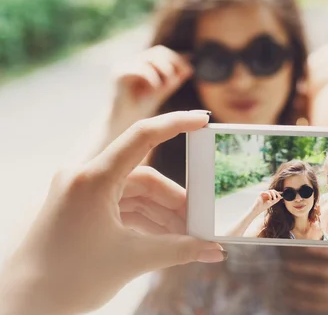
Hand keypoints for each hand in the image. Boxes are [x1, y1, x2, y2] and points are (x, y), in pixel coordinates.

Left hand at [0, 111, 224, 314]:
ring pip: (136, 195)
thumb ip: (179, 251)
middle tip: (202, 221)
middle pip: (145, 178)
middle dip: (175, 201)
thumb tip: (214, 250)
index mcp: (92, 178)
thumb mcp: (132, 260)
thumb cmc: (68, 280)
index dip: (176, 124)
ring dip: (163, 215)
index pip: (141, 137)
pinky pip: (124, 207)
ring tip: (189, 238)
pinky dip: (146, 221)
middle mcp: (85, 178)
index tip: (203, 120)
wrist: (24, 306)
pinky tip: (168, 239)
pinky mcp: (83, 209)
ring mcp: (83, 194)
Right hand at [107, 45, 192, 138]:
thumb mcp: (163, 88)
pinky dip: (152, 77)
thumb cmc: (142, 106)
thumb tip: (189, 67)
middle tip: (175, 81)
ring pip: (151, 58)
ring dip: (164, 71)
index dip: (177, 60)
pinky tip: (155, 88)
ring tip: (167, 86)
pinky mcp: (119, 74)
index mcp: (142, 61)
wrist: (124, 122)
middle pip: (158, 51)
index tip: (188, 71)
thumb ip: (174, 77)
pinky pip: (140, 69)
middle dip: (172, 64)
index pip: (162, 52)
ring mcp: (124, 65)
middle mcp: (132, 60)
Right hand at [253, 190, 281, 213]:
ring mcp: (264, 193)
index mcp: (269, 195)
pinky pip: (267, 192)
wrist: (258, 209)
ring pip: (270, 191)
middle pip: (273, 190)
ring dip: (273, 195)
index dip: (278, 192)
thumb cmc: (264, 206)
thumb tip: (281, 197)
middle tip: (279, 196)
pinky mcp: (261, 193)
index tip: (283, 193)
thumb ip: (276, 200)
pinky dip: (269, 195)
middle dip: (277, 193)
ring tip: (274, 199)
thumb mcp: (272, 203)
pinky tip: (270, 199)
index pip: (274, 193)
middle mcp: (267, 194)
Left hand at [280, 248, 327, 314]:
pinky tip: (290, 298)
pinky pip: (316, 304)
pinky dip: (302, 301)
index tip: (304, 247)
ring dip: (299, 286)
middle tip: (286, 265)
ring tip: (285, 283)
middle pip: (322, 270)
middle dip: (303, 267)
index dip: (318, 250)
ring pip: (316, 289)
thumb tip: (305, 246)